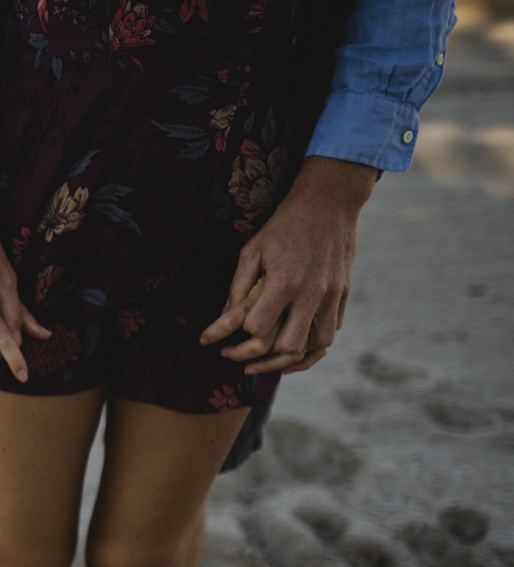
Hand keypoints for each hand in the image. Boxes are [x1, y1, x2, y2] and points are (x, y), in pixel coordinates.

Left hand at [201, 155, 377, 374]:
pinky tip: (294, 349)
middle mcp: (312, 292)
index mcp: (284, 281)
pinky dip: (312, 347)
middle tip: (244, 362)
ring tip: (270, 361)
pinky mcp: (344, 295)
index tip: (226, 342)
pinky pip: (330, 333)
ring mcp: (332, 295)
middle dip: (264, 358)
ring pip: (315, 346)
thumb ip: (238, 288)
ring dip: (292, 357)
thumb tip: (222, 321)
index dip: (240, 338)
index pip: (258, 329)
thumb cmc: (283, 227)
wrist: (328, 204)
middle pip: (289, 346)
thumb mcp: (252, 251)